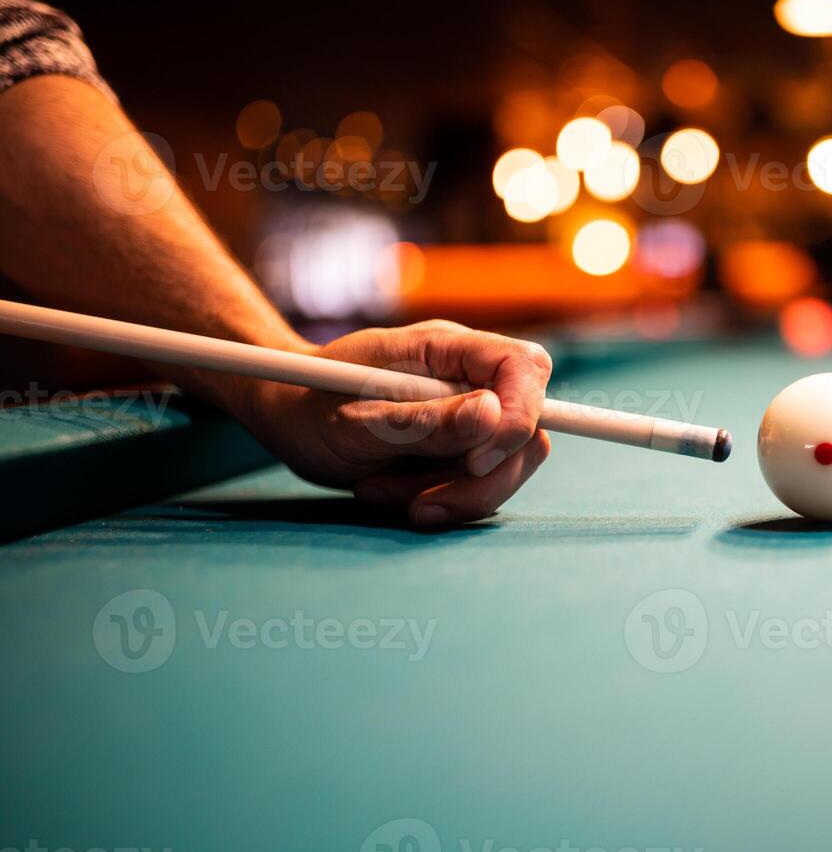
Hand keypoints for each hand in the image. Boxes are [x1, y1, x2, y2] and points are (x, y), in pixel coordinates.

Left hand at [239, 320, 553, 525]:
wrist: (284, 416)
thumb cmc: (308, 405)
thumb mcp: (355, 421)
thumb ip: (426, 420)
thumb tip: (494, 415)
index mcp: (448, 349)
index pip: (526, 367)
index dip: (520, 416)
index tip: (476, 462)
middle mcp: (469, 378)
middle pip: (527, 429)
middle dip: (480, 479)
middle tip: (420, 502)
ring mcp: (468, 415)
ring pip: (505, 467)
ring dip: (450, 495)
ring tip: (379, 490)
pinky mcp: (460, 448)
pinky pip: (478, 485)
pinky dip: (438, 499)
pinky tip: (386, 490)